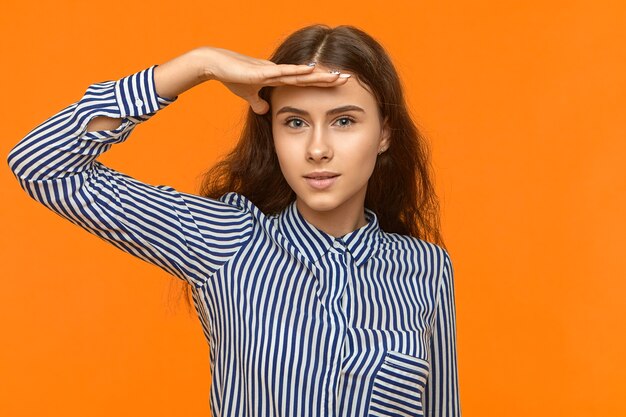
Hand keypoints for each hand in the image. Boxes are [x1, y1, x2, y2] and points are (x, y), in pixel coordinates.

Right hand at [199, 47, 349, 113]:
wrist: (217, 66)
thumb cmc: (233, 78)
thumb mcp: (249, 95)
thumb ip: (259, 103)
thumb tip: (265, 110)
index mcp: (280, 78)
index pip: (306, 82)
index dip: (323, 83)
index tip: (340, 85)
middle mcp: (281, 72)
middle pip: (310, 76)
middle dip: (328, 78)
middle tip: (349, 78)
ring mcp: (273, 70)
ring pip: (301, 73)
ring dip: (319, 75)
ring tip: (337, 76)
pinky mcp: (263, 71)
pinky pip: (284, 72)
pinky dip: (297, 71)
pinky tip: (311, 70)